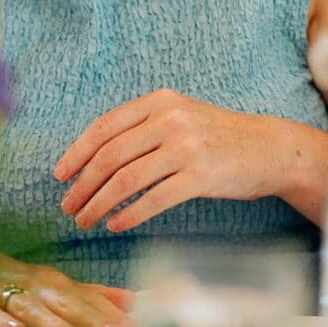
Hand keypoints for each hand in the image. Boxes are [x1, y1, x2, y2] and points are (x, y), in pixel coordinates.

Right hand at [0, 246, 132, 326]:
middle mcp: (27, 282)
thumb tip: (131, 301)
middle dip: (90, 315)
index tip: (135, 324)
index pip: (84, 295)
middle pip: (62, 298)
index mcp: (48, 281)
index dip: (109, 310)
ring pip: (27, 304)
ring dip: (50, 320)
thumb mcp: (47, 284)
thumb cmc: (2, 278)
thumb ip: (88, 294)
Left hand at [55, 89, 291, 232]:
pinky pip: (153, 199)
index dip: (77, 152)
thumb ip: (142, 127)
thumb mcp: (179, 116)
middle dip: (83, 184)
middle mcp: (170, 119)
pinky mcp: (200, 176)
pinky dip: (129, 214)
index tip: (60, 174)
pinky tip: (116, 224)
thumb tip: (92, 157)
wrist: (268, 148)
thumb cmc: (216, 137)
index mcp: (159, 102)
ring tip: (85, 220)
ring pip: (126, 179)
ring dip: (99, 203)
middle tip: (68, 206)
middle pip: (110, 155)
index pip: (104, 127)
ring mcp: (186, 147)